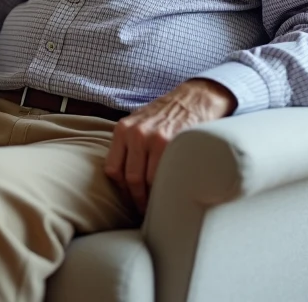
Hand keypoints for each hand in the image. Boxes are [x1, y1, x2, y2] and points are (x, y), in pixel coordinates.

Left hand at [104, 79, 236, 212]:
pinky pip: (165, 174)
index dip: (121, 190)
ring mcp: (154, 138)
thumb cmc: (165, 114)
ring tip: (157, 206)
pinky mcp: (173, 143)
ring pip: (147, 180)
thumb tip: (122, 179)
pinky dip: (166, 187)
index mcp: (123, 129)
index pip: (113, 170)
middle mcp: (135, 133)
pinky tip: (169, 193)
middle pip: (130, 178)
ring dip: (151, 198)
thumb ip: (128, 145)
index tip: (130, 200)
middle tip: (144, 211)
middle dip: (137, 199)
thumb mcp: (138, 123)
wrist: (194, 97)